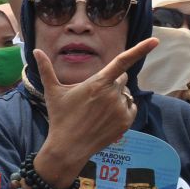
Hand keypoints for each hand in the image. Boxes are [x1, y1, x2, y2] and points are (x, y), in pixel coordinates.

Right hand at [34, 38, 158, 177]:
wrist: (68, 147)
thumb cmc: (59, 117)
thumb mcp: (52, 92)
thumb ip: (46, 69)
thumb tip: (35, 51)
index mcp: (97, 83)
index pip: (122, 62)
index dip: (140, 50)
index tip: (154, 41)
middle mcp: (112, 94)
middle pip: (121, 78)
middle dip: (111, 82)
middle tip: (94, 96)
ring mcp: (120, 108)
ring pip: (125, 94)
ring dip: (116, 97)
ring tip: (97, 111)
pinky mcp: (126, 121)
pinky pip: (130, 107)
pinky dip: (122, 109)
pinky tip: (106, 117)